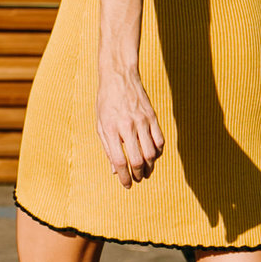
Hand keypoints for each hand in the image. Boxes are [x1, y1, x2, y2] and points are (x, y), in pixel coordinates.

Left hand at [94, 65, 164, 188]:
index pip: (119, 160)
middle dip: (138, 174)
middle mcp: (127, 126)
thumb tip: (115, 170)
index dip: (124, 176)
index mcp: (110, 129)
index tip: (126, 185)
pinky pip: (160, 140)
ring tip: (145, 172)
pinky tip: (153, 157)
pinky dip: (158, 152)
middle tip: (136, 179)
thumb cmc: (106, 102)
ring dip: (149, 167)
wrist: (119, 77)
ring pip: (151, 153)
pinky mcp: (152, 117)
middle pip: (138, 159)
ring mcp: (142, 121)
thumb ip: (108, 148)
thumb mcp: (100, 124)